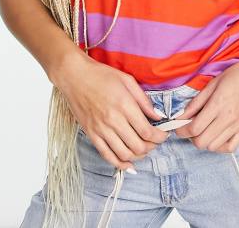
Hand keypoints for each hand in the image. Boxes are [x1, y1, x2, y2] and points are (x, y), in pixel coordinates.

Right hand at [53, 53, 169, 171]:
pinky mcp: (91, 134)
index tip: (164, 135)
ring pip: (124, 154)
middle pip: (138, 146)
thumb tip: (158, 116)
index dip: (159, 137)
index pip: (147, 131)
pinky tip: (129, 164)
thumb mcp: (127, 80)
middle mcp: (113, 120)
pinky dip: (119, 164)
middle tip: (156, 141)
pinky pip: (107, 155)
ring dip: (138, 156)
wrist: (74, 76)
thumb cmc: (101, 75)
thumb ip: (144, 100)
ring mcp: (100, 129)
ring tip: (144, 149)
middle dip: (152, 147)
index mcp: (124, 105)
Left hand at [175, 53, 238, 152]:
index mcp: (218, 105)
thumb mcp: (212, 84)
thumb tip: (182, 116)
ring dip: (204, 141)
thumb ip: (196, 102)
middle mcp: (228, 118)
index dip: (181, 130)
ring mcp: (238, 126)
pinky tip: (217, 136)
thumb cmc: (236, 74)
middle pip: (201, 142)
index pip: (193, 128)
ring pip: (214, 147)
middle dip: (190, 137)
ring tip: (203, 130)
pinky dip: (220, 146)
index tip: (177, 126)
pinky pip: (230, 148)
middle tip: (189, 127)